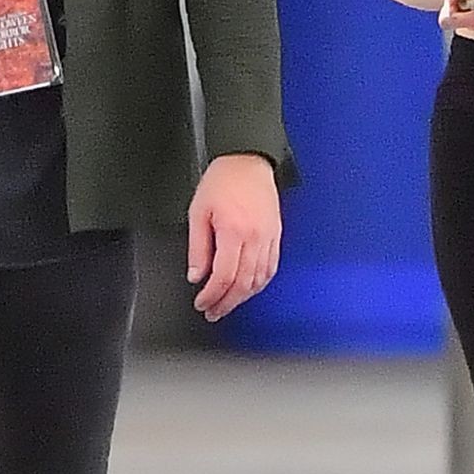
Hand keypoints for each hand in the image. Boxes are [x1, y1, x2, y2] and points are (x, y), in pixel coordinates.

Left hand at [187, 154, 281, 322]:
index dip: (212, 295)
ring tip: (228, 303)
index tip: (202, 302)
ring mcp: (269, 237)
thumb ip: (198, 247)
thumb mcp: (198, 212)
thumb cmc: (223, 180)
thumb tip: (197, 274)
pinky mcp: (276, 235)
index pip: (224, 276)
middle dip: (227, 302)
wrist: (248, 161)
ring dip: (243, 297)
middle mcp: (255, 237)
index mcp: (234, 231)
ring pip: (259, 279)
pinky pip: (271, 267)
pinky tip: (249, 288)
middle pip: (243, 283)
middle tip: (214, 312)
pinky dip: (260, 283)